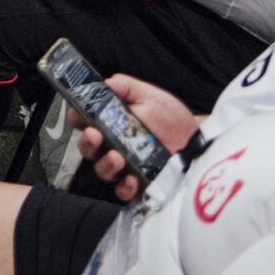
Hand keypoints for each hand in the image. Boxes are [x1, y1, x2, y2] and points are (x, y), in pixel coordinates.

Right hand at [71, 75, 199, 202]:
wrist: (198, 145)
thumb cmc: (173, 121)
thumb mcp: (151, 97)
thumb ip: (127, 87)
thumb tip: (106, 82)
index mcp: (111, 122)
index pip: (84, 120)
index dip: (77, 118)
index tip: (79, 116)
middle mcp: (113, 145)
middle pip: (88, 147)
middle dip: (87, 142)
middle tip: (94, 135)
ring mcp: (124, 167)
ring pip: (102, 169)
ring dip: (105, 164)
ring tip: (116, 157)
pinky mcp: (137, 186)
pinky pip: (123, 191)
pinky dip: (124, 187)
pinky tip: (131, 179)